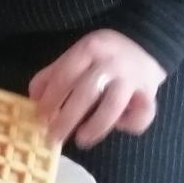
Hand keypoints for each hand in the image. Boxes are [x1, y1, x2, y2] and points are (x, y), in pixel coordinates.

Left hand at [30, 30, 165, 148]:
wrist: (144, 42)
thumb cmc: (103, 54)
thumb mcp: (78, 54)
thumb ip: (55, 73)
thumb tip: (34, 99)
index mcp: (89, 49)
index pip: (65, 76)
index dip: (50, 99)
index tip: (39, 118)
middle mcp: (111, 63)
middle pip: (86, 93)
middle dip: (67, 118)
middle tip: (54, 137)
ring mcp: (131, 78)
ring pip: (112, 106)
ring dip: (94, 126)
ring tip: (81, 140)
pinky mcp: (149, 92)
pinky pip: (142, 114)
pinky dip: (130, 124)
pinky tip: (118, 127)